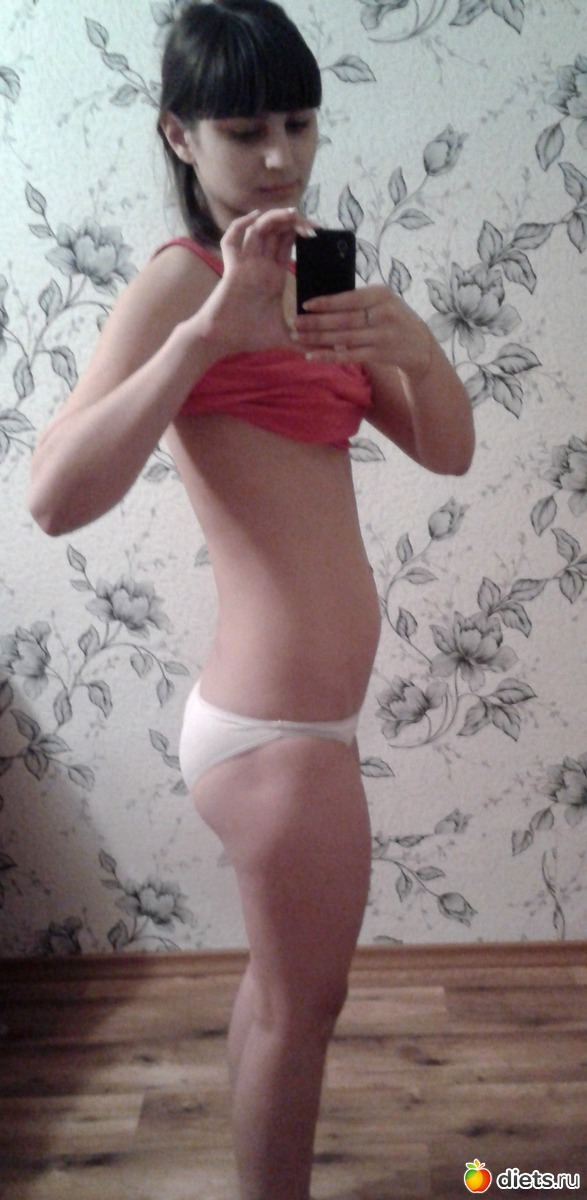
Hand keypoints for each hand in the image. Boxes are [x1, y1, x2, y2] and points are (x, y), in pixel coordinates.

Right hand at [195, 207, 315, 355]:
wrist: (222, 341)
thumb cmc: (247, 335)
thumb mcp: (283, 337)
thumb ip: (301, 340)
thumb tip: (320, 353)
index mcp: (273, 274)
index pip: (288, 241)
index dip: (303, 230)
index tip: (321, 232)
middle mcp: (260, 264)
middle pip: (276, 228)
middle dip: (295, 220)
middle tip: (314, 226)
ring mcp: (246, 264)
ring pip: (258, 228)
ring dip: (275, 217)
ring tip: (293, 215)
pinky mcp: (232, 269)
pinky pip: (231, 241)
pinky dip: (240, 225)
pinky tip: (254, 218)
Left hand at [292, 284, 433, 381]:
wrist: (420, 346)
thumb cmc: (394, 318)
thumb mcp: (384, 301)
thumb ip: (359, 299)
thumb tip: (323, 300)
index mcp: (382, 294)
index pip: (350, 298)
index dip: (326, 302)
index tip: (305, 304)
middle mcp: (384, 314)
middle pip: (344, 319)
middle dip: (316, 322)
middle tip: (294, 322)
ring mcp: (382, 336)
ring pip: (343, 338)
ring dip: (318, 339)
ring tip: (298, 337)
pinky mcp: (379, 355)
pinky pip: (349, 356)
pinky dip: (329, 356)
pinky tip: (313, 356)